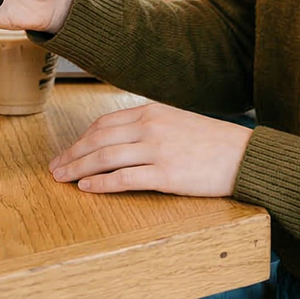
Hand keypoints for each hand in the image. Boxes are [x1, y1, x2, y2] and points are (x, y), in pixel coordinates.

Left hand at [50, 103, 251, 196]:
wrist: (244, 155)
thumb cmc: (212, 141)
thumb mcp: (176, 120)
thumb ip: (149, 124)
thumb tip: (120, 135)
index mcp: (151, 111)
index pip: (104, 123)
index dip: (81, 139)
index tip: (68, 151)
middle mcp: (150, 126)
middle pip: (97, 139)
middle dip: (72, 154)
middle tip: (55, 167)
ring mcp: (157, 150)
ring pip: (105, 157)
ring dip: (78, 168)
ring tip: (63, 178)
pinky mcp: (166, 174)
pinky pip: (124, 178)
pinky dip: (101, 183)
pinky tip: (87, 187)